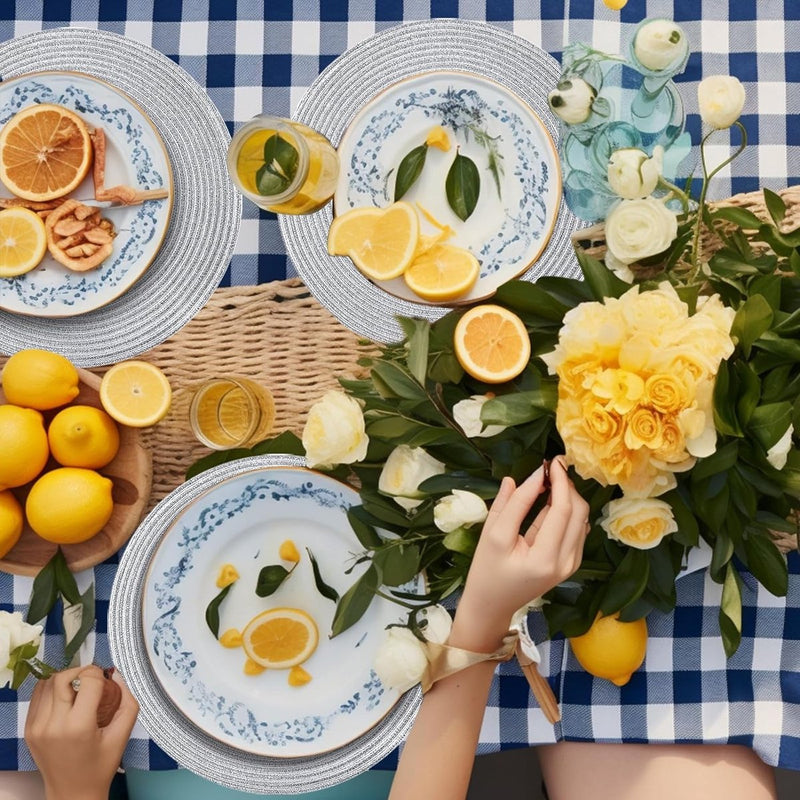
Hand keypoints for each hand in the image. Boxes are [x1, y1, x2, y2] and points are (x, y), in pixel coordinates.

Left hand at [24, 665, 138, 799]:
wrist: (73, 793)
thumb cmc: (101, 765)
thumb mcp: (123, 734)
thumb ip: (127, 699)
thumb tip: (116, 673)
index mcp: (79, 726)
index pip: (87, 680)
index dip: (99, 674)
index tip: (105, 683)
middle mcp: (53, 725)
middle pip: (63, 677)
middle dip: (81, 672)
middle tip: (92, 682)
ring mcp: (37, 728)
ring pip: (48, 683)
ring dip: (65, 679)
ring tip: (77, 690)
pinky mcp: (28, 730)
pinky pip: (37, 696)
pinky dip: (51, 690)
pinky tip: (64, 699)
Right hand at [451, 458, 589, 651]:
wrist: (491, 605)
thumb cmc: (486, 571)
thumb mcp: (494, 534)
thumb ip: (513, 503)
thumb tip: (533, 474)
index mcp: (546, 558)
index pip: (563, 510)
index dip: (561, 481)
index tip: (551, 460)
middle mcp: (566, 563)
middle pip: (579, 512)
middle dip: (567, 486)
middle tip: (549, 469)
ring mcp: (571, 565)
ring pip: (581, 519)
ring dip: (568, 497)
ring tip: (547, 482)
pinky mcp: (570, 563)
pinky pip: (576, 529)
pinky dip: (567, 511)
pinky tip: (550, 502)